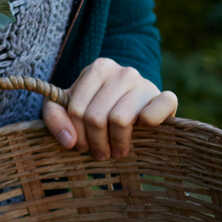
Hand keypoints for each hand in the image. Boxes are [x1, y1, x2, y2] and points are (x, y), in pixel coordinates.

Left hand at [42, 57, 177, 158]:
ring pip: (120, 120)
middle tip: (100, 153)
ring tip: (116, 149)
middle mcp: (123, 72)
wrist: (134, 111)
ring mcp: (145, 83)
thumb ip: (55, 117)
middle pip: (96, 117)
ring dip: (116, 144)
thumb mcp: (67, 108)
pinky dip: (149, 123)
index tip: (81, 145)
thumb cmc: (97, 109)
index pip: (76, 109)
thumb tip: (69, 140)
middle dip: (95, 143)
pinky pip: (157, 110)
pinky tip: (142, 130)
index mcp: (98, 68)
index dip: (77, 135)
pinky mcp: (166, 98)